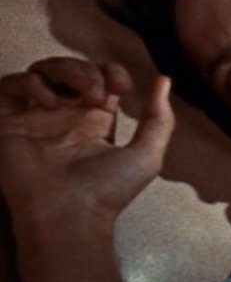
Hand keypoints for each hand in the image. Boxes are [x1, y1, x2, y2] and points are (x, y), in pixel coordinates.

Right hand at [0, 57, 173, 226]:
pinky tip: (49, 103)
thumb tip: (164, 79)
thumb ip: (158, 118)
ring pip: (42, 70)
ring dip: (65, 69)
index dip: (110, 71)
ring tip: (81, 93)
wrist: (69, 213)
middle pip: (72, 69)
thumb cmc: (108, 191)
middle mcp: (64, 115)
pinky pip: (9, 84)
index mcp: (95, 120)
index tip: (122, 86)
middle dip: (88, 70)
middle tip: (99, 93)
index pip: (99, 78)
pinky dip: (30, 82)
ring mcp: (35, 117)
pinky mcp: (8, 121)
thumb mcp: (146, 155)